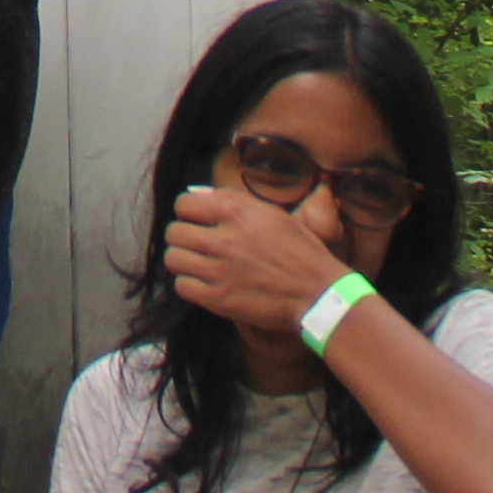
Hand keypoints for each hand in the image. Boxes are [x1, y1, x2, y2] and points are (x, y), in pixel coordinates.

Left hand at [160, 180, 355, 339]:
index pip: (183, 204)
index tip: (197, 220)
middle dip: (184, 237)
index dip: (188, 211)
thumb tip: (196, 193)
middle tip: (197, 244)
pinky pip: (182, 286)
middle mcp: (222, 238)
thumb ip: (232, 201)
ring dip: (184, 260)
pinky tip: (204, 283)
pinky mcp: (218, 299)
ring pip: (173, 259)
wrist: (318, 293)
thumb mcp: (272, 213)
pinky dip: (189, 284)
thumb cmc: (300, 250)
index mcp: (235, 212)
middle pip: (173, 232)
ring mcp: (218, 270)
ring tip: (198, 264)